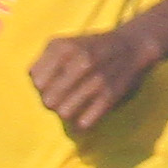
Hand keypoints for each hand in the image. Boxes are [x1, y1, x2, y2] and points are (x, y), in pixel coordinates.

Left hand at [25, 25, 162, 135]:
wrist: (132, 46)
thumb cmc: (89, 48)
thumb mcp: (62, 45)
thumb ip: (43, 62)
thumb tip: (36, 84)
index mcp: (64, 48)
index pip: (37, 83)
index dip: (42, 87)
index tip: (51, 84)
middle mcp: (81, 61)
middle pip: (48, 101)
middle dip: (52, 102)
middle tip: (62, 97)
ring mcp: (97, 79)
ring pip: (64, 113)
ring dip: (67, 113)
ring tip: (72, 106)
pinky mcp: (111, 95)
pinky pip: (84, 122)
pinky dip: (81, 123)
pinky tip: (84, 116)